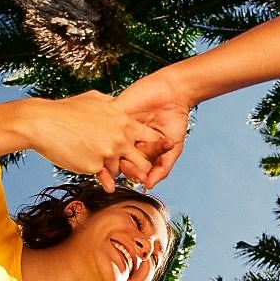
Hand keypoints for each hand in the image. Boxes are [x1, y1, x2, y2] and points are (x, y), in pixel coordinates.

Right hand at [23, 91, 170, 190]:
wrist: (42, 122)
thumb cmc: (66, 110)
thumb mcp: (95, 99)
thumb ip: (113, 105)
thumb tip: (119, 106)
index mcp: (123, 120)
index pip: (151, 138)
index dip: (147, 146)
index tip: (140, 150)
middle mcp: (120, 137)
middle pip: (143, 162)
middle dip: (136, 167)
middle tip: (127, 167)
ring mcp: (108, 153)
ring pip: (120, 171)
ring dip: (111, 170)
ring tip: (96, 161)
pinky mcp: (95, 166)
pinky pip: (104, 177)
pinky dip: (98, 175)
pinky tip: (86, 164)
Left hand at [114, 70, 191, 187]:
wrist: (174, 94)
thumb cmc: (175, 120)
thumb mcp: (172, 149)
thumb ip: (162, 168)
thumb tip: (148, 186)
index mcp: (139, 151)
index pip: (132, 167)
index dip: (136, 174)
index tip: (142, 179)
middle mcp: (127, 141)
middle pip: (118, 159)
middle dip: (126, 166)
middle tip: (133, 169)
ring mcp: (119, 128)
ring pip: (109, 144)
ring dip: (115, 153)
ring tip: (125, 157)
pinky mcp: (114, 112)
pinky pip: (105, 124)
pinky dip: (109, 132)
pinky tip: (117, 138)